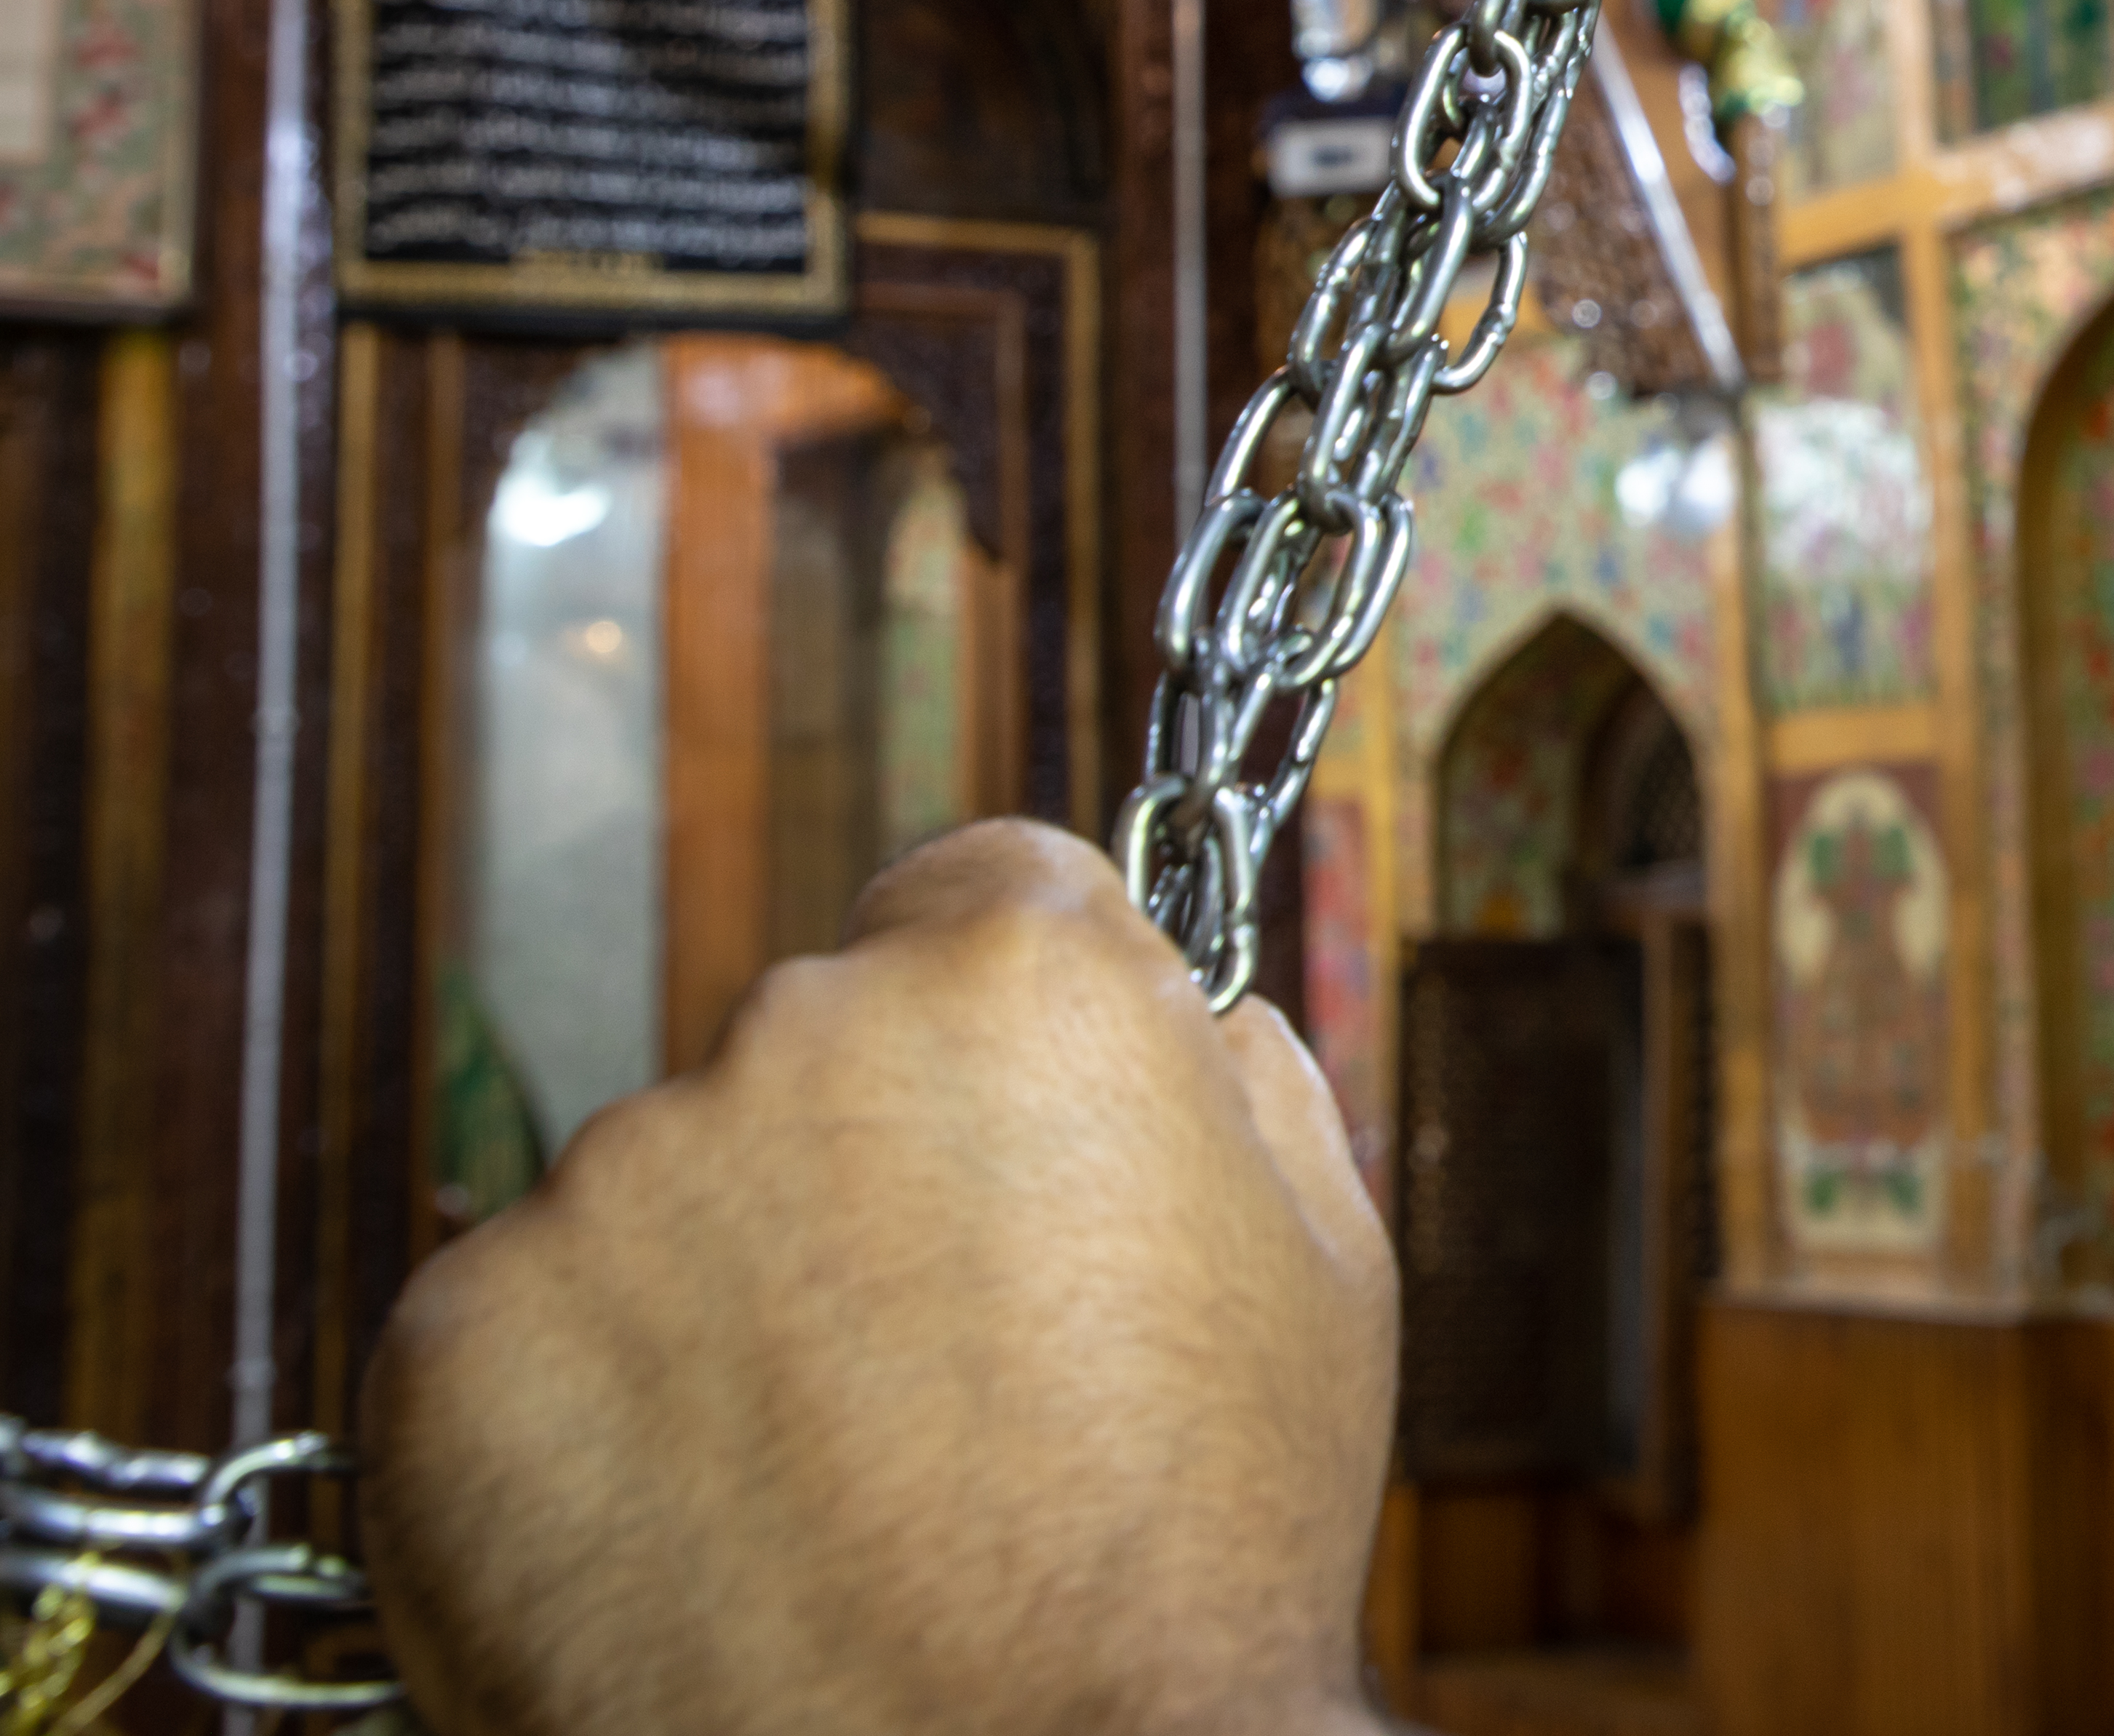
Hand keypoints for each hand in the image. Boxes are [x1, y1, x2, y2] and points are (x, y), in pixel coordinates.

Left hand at [363, 821, 1396, 1735]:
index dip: (999, 1036)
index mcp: (1019, 973)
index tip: (1005, 1156)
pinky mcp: (455, 1343)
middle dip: (855, 1172)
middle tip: (932, 1380)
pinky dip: (581, 1436)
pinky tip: (696, 1553)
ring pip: (659, 1202)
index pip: (972, 892)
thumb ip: (1233, 1084)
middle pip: (808, 1049)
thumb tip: (1182, 1022)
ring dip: (716, 1307)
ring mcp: (608, 1181)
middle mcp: (795, 1022)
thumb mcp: (1319, 1267)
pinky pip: (517, 1346)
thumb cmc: (1195, 1561)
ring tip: (821, 1502)